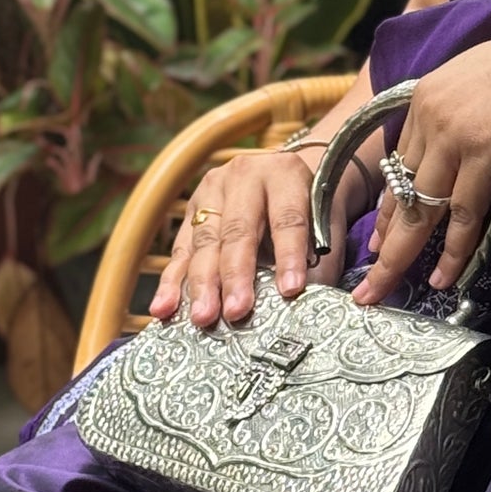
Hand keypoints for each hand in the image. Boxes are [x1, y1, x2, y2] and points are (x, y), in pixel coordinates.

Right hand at [149, 144, 368, 327]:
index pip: (287, 218)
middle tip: (236, 312)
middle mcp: (244, 177)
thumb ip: (320, 261)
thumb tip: (312, 305)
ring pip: (205, 242)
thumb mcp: (325, 224)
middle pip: (238, 231)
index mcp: (285, 174)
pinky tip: (164, 308)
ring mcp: (212, 191)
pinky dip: (172, 282)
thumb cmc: (311, 208)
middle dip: (235, 276)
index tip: (291, 290)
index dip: (289, 255)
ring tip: (202, 317)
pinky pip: (181, 250)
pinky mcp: (191, 210)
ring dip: (201, 284)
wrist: (284, 178)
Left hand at [354, 39, 490, 306]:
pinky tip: (442, 275)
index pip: (398, 166)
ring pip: (422, 208)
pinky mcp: (482, 151)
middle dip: (383, 242)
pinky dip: (452, 248)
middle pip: (400, 192)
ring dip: (405, 254)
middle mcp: (430, 118)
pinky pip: (462, 212)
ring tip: (389, 290)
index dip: (387, 210)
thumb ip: (456, 118)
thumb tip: (451, 165)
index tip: (378, 243)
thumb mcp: (475, 85)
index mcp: (425, 100)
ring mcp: (453, 135)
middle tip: (368, 284)